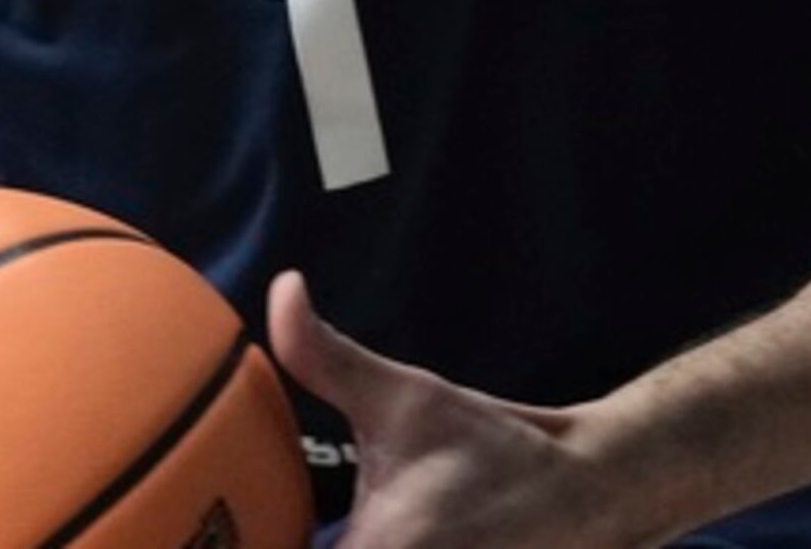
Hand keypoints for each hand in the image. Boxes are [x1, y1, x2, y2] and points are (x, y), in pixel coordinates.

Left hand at [270, 271, 642, 548]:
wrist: (584, 495)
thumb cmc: (492, 447)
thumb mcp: (404, 398)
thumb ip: (323, 356)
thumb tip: (283, 288)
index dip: (248, 545)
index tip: (225, 527)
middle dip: (277, 544)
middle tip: (247, 523)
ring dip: (314, 547)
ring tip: (289, 527)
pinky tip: (333, 535)